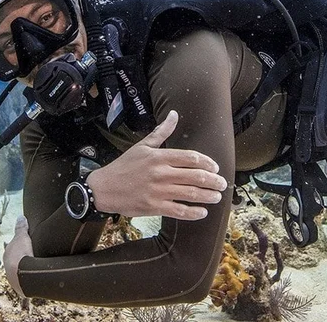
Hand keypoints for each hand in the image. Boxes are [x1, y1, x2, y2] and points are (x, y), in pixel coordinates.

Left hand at [3, 216, 33, 297]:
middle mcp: (7, 266)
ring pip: (19, 271)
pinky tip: (36, 275)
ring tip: (36, 266)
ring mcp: (13, 277)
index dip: (19, 245)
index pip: (12, 248)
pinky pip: (25, 280)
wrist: (22, 274)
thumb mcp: (22, 237)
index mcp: (7, 254)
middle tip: (33, 255)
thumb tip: (20, 217)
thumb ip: (21, 228)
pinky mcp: (20, 286)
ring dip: (26, 269)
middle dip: (22, 258)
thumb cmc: (21, 254)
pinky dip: (30, 277)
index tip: (26, 244)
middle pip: (15, 260)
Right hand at [87, 110, 228, 220]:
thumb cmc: (124, 166)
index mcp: (159, 156)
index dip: (207, 163)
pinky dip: (194, 212)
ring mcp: (158, 191)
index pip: (191, 157)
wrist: (104, 188)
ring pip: (191, 194)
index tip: (215, 167)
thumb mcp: (142, 146)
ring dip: (208, 196)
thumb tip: (174, 114)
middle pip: (195, 176)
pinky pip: (179, 211)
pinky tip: (202, 211)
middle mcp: (161, 173)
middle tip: (222, 184)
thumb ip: (162, 132)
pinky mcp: (154, 207)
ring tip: (217, 197)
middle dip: (213, 181)